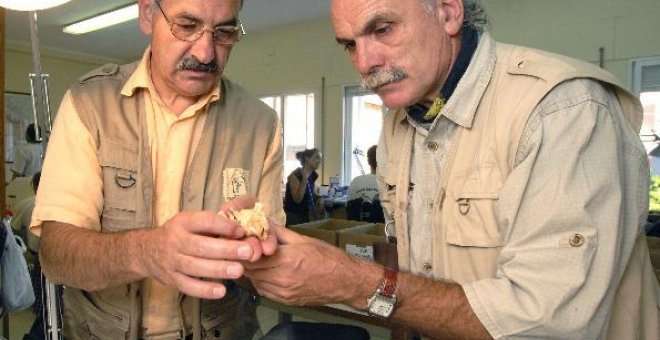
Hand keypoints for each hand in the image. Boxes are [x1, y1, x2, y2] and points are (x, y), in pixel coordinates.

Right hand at [139, 196, 273, 299]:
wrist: (146, 250)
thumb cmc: (179, 234)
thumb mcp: (190, 222)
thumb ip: (213, 226)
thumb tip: (242, 232)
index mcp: (182, 222)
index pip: (204, 221)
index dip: (223, 226)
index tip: (241, 230)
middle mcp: (175, 241)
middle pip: (201, 246)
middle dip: (226, 249)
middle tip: (247, 251)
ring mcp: (172, 261)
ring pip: (195, 267)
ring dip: (218, 269)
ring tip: (238, 271)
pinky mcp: (171, 279)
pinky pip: (188, 286)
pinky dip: (204, 290)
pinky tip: (221, 291)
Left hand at [244, 225, 365, 305]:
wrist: (346, 281)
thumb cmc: (328, 257)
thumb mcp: (302, 239)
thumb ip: (278, 232)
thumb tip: (261, 222)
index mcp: (286, 259)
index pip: (251, 254)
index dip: (245, 245)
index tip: (245, 238)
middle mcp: (280, 279)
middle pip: (249, 268)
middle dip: (246, 257)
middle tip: (248, 247)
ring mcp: (281, 293)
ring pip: (253, 280)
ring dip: (252, 269)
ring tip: (258, 258)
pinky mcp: (284, 301)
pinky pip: (263, 289)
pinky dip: (260, 280)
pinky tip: (268, 271)